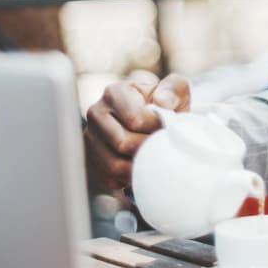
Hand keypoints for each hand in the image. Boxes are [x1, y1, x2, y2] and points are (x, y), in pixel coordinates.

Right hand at [83, 73, 190, 189]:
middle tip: (163, 147)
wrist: (154, 123)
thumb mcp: (176, 90)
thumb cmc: (165, 105)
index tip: (165, 127)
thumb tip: (162, 101)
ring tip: (156, 159)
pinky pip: (111, 178)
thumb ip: (174, 89)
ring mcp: (90, 138)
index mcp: (114, 93)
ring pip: (115, 164)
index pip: (134, 119)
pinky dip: (130, 178)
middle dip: (148, 149)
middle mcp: (96, 113)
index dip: (155, 128)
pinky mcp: (92, 160)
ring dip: (141, 166)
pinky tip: (143, 167)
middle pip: (122, 143)